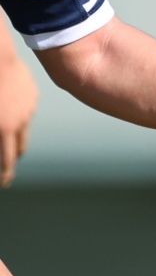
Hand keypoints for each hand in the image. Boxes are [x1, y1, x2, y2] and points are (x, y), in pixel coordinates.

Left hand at [0, 47, 35, 186]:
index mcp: (4, 128)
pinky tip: (5, 102)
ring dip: (13, 132)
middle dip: (11, 156)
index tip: (5, 182)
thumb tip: (0, 145)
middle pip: (20, 148)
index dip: (5, 173)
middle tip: (5, 161)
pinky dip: (16, 112)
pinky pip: (25, 109)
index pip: (6, 159)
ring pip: (22, 127)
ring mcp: (29, 107)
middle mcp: (21, 121)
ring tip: (3, 127)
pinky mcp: (32, 93)